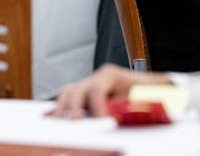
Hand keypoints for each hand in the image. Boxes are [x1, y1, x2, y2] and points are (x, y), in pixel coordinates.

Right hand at [46, 63, 171, 118]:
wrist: (150, 86)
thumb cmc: (145, 91)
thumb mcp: (139, 97)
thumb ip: (125, 106)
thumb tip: (115, 118)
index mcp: (110, 75)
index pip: (97, 90)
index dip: (97, 107)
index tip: (101, 121)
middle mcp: (95, 78)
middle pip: (77, 90)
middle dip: (74, 108)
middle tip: (76, 124)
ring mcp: (87, 85)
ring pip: (68, 92)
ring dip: (62, 108)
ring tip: (60, 123)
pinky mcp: (83, 95)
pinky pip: (67, 100)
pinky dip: (59, 109)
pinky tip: (50, 117)